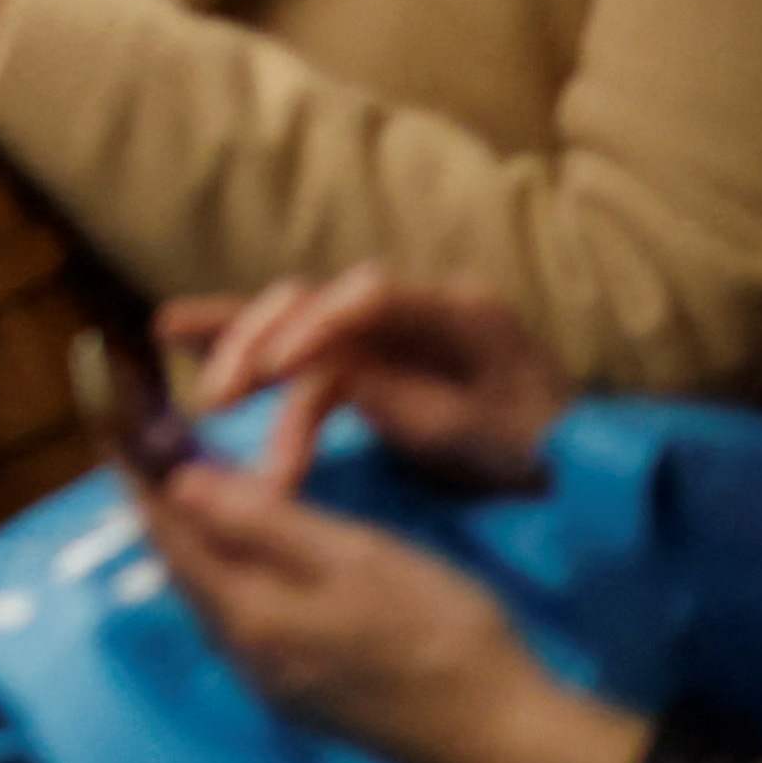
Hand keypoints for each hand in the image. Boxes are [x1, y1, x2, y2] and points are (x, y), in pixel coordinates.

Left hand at [129, 453, 645, 762]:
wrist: (504, 740)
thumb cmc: (437, 633)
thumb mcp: (353, 557)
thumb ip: (262, 522)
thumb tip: (176, 482)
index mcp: (246, 613)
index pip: (165, 529)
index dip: (134, 466)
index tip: (109, 412)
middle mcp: (243, 652)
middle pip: (178, 562)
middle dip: (154, 498)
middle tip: (140, 437)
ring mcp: (273, 678)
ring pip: (208, 591)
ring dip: (189, 535)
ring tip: (181, 480)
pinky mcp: (304, 692)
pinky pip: (240, 615)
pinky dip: (226, 567)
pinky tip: (243, 548)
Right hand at [164, 270, 568, 492]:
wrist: (578, 465)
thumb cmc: (532, 451)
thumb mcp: (476, 436)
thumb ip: (401, 402)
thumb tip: (321, 377)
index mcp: (455, 311)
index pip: (368, 297)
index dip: (315, 325)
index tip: (275, 371)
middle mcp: (412, 305)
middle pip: (317, 300)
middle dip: (259, 342)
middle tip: (219, 401)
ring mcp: (387, 328)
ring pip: (297, 320)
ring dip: (242, 352)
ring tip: (202, 394)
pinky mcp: (369, 355)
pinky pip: (300, 347)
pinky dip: (250, 351)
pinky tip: (183, 339)